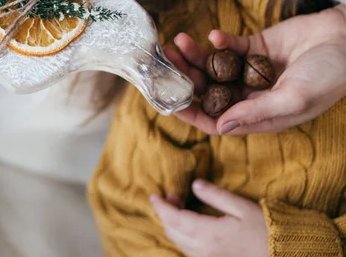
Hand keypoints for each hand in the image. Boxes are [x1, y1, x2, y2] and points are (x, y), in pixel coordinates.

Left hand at [151, 180, 267, 256]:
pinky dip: (182, 236)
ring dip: (173, 225)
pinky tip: (189, 224)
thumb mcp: (241, 206)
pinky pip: (189, 251)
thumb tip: (195, 184)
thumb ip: (215, 195)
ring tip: (180, 206)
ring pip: (179, 243)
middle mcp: (204, 250)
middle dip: (166, 213)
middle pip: (172, 232)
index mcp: (210, 233)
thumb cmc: (264, 228)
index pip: (175, 219)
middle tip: (172, 195)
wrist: (280, 254)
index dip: (161, 207)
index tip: (153, 195)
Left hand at [166, 6, 345, 134]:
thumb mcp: (294, 99)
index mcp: (260, 116)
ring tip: (179, 43)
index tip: (168, 100)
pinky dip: (221, 42)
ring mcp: (252, 71)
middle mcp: (252, 96)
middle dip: (186, 79)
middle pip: (210, 91)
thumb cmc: (328, 76)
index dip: (192, 113)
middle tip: (166, 63)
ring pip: (215, 67)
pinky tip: (215, 35)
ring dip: (196, 57)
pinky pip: (232, 46)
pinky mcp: (256, 47)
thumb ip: (257, 112)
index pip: (217, 120)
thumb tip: (220, 126)